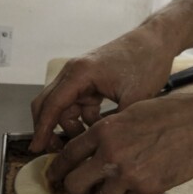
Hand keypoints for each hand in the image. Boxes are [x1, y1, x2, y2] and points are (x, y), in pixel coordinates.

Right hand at [30, 25, 174, 153]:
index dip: (42, 129)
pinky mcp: (90, 81)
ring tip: (83, 144)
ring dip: (69, 125)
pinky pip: (77, 104)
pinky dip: (82, 119)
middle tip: (57, 152)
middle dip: (48, 129)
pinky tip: (95, 130)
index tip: (35, 148)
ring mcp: (81, 76)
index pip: (52, 105)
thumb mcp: (136, 97)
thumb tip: (106, 149)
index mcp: (80, 73)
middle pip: (48, 104)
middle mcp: (74, 72)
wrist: (156, 41)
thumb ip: (117, 124)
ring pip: (63, 106)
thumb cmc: (147, 62)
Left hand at [44, 91, 192, 193]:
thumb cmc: (172, 112)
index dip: (57, 170)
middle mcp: (110, 154)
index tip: (55, 178)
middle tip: (78, 192)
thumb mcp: (131, 112)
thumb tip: (92, 149)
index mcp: (104, 130)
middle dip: (72, 191)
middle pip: (74, 184)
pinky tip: (138, 186)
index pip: (67, 155)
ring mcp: (128, 174)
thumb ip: (109, 131)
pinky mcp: (147, 189)